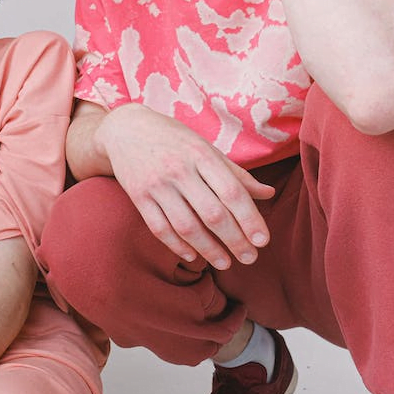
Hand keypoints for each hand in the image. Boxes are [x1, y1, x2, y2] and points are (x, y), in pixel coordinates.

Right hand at [98, 104, 274, 268]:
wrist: (125, 129)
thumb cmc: (173, 139)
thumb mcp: (205, 147)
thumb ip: (235, 173)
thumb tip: (268, 194)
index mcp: (201, 155)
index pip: (232, 192)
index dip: (250, 219)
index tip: (262, 241)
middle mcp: (179, 170)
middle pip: (212, 214)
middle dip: (234, 240)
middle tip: (249, 258)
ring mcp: (156, 184)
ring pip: (186, 226)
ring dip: (208, 249)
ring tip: (225, 263)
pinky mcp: (138, 196)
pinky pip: (159, 228)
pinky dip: (177, 246)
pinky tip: (192, 256)